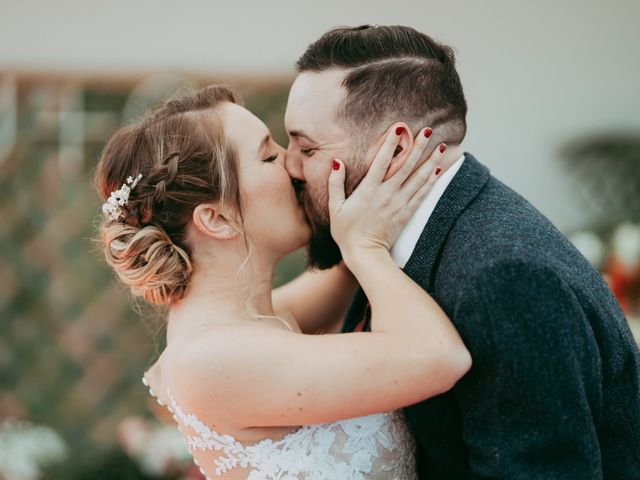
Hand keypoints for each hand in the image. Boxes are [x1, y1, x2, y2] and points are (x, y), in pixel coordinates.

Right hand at [328, 125, 445, 263]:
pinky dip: (431, 181)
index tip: (398, 127)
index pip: (381, 162)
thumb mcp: (335, 208)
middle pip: (406, 166)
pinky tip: (438, 169)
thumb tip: (337, 162)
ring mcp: (399, 204)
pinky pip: (422, 194)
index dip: (390, 143)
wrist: (365, 254)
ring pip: (418, 179)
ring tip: (442, 146)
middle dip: (418, 147)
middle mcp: (387, 195)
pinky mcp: (406, 214)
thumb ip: (335, 184)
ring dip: (431, 161)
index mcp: (368, 191)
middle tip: (429, 131)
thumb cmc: (346, 232)